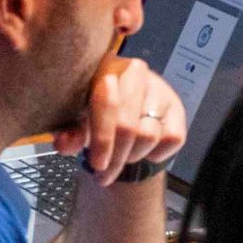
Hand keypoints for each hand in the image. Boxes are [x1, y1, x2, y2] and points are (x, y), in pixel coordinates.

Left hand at [54, 56, 188, 181]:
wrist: (123, 114)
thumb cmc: (94, 114)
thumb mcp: (75, 122)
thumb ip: (69, 133)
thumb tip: (64, 143)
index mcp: (105, 68)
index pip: (107, 104)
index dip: (102, 139)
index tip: (97, 164)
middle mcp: (135, 71)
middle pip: (128, 125)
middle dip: (115, 157)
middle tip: (103, 175)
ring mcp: (160, 88)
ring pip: (148, 136)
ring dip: (132, 156)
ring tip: (120, 157)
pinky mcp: (177, 107)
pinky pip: (172, 139)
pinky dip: (155, 154)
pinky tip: (142, 150)